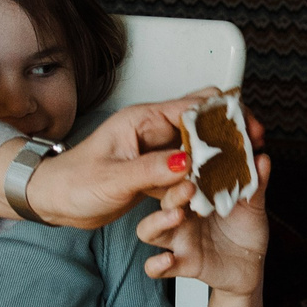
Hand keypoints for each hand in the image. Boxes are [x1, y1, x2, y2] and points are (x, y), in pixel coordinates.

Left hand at [0, 90, 262, 228]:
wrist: (53, 199)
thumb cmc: (73, 183)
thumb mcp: (113, 179)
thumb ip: (152, 171)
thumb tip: (187, 162)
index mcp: (143, 120)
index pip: (194, 107)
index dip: (224, 117)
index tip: (247, 131)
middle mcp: (153, 130)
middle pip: (203, 121)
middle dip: (230, 132)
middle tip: (253, 149)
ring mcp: (156, 150)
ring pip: (198, 147)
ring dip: (219, 157)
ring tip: (241, 170)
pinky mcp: (156, 171)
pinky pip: (188, 169)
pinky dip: (204, 176)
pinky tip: (218, 188)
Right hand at [135, 151, 270, 294]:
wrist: (251, 266)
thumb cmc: (245, 230)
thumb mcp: (253, 204)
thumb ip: (256, 182)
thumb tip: (262, 159)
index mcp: (195, 195)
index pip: (177, 175)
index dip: (179, 165)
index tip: (190, 155)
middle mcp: (181, 215)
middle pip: (162, 199)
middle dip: (172, 191)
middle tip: (189, 186)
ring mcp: (179, 239)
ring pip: (149, 229)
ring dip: (158, 221)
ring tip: (177, 216)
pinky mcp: (181, 264)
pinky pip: (155, 267)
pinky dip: (156, 264)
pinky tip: (169, 259)